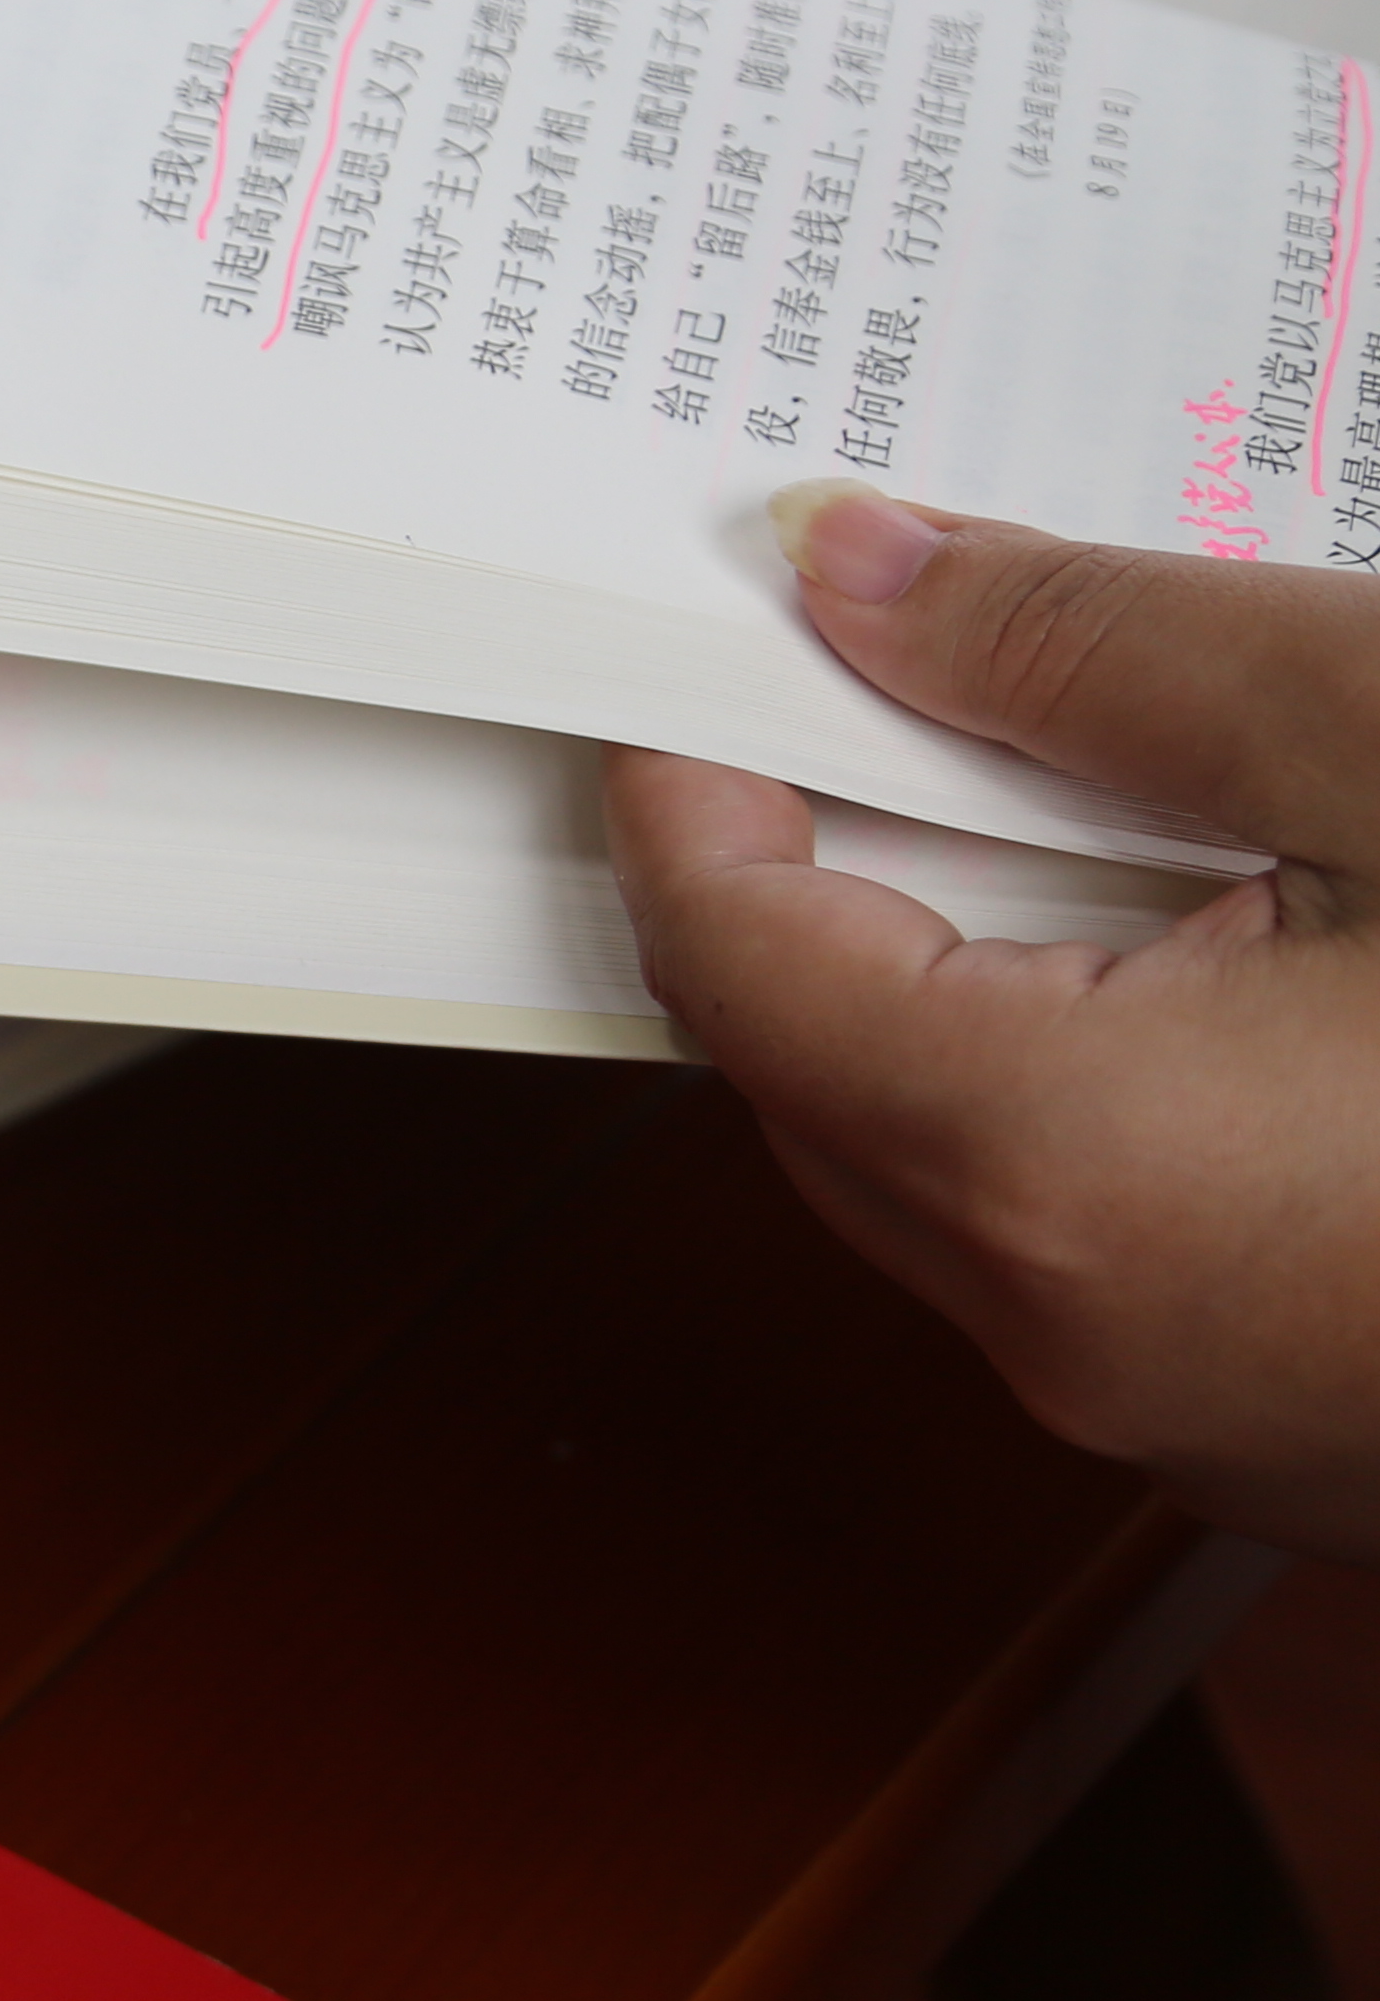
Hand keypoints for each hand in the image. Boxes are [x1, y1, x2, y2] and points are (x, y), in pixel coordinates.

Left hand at [606, 487, 1379, 1555]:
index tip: (708, 639)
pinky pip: (1115, 1229)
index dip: (691, 780)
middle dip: (833, 861)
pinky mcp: (1309, 1422)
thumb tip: (869, 578)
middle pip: (818, 1070)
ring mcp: (1197, 1415)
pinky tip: (1248, 920)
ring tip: (1095, 764)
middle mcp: (1083, 1336)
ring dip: (986, 962)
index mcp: (1062, 1176)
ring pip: (963, 1157)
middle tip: (900, 661)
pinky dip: (1117, 1067)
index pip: (731, 962)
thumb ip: (1106, 659)